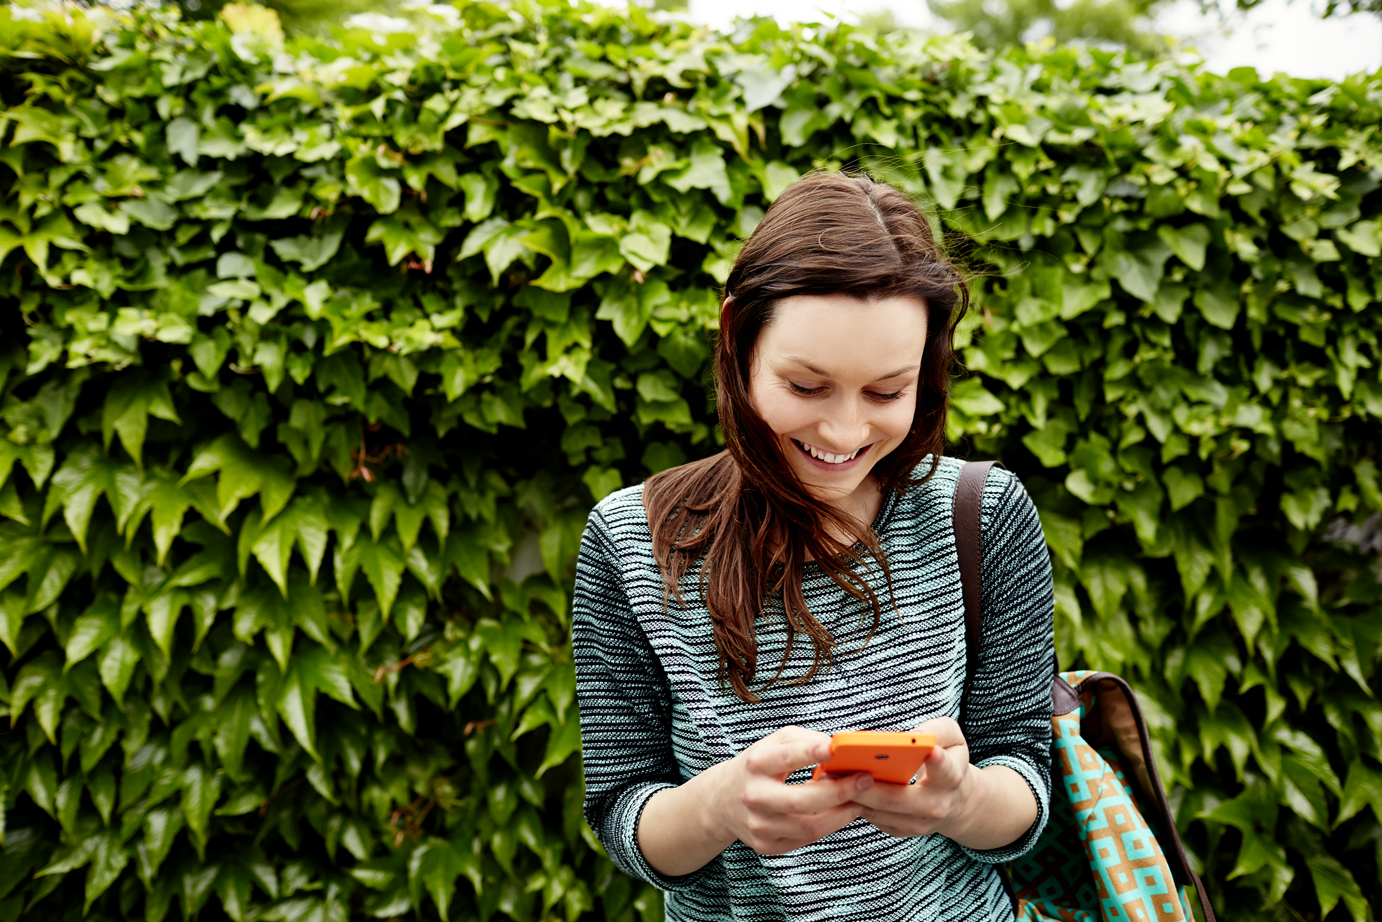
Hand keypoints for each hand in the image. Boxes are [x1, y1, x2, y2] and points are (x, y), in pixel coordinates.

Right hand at [710, 726, 874, 854]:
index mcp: (755, 764)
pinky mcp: (766, 845)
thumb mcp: (772, 743)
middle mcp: (754, 795)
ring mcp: (759, 824)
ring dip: (841, 814)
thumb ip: (804, 739)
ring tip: (858, 801)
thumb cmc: (757, 766)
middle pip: (802, 800)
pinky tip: (838, 814)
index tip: (834, 748)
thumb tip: (837, 747)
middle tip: (865, 780)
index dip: (810, 752)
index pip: (785, 757)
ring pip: (809, 826)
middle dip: (839, 792)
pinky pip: (805, 838)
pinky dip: (827, 827)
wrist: (722, 800)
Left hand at [846, 717, 975, 838]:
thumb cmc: (949, 760)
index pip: (945, 771)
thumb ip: (937, 731)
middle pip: (896, 798)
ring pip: (879, 810)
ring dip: (852, 794)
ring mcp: (916, 822)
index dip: (937, 762)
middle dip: (867, 785)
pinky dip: (853, 802)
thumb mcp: (952, 739)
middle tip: (844, 768)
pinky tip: (836, 786)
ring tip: (829, 775)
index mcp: (951, 779)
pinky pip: (872, 817)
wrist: (956, 801)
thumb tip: (914, 735)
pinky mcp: (899, 829)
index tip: (929, 751)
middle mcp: (935, 806)